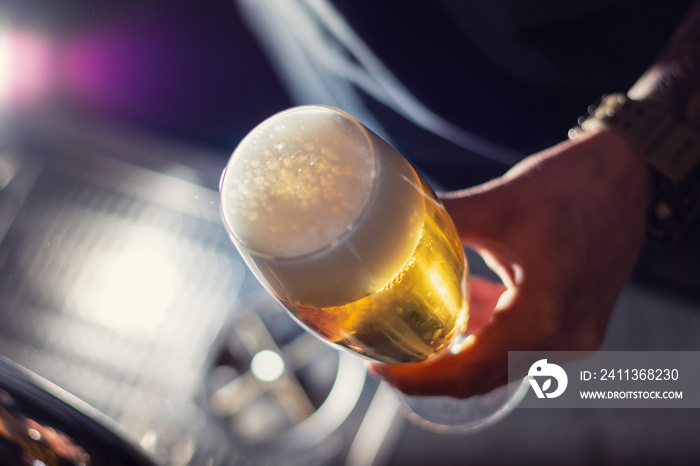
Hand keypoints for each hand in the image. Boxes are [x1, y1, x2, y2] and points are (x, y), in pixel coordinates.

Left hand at [370, 129, 653, 397]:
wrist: (628, 175)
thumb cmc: (573, 185)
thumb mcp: (499, 202)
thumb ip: (442, 219)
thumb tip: (388, 226)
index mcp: (544, 314)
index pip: (468, 371)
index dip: (418, 378)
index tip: (382, 369)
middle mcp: (564, 338)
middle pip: (482, 379)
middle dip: (430, 373)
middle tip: (388, 353)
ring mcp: (575, 337)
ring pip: (500, 368)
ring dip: (458, 357)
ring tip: (415, 336)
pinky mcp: (577, 326)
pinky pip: (520, 350)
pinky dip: (486, 340)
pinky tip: (461, 314)